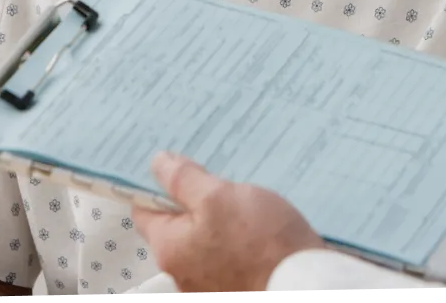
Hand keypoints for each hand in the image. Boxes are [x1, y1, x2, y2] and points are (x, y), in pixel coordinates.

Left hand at [131, 152, 323, 294]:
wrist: (300, 282)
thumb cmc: (260, 241)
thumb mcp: (219, 196)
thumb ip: (183, 180)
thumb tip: (158, 164)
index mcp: (168, 248)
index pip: (145, 209)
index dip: (159, 183)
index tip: (180, 165)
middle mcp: (180, 270)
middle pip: (176, 223)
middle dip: (195, 199)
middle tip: (220, 180)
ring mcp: (207, 280)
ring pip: (203, 235)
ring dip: (218, 216)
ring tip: (243, 199)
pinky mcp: (233, 281)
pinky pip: (224, 250)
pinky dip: (235, 234)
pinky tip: (255, 222)